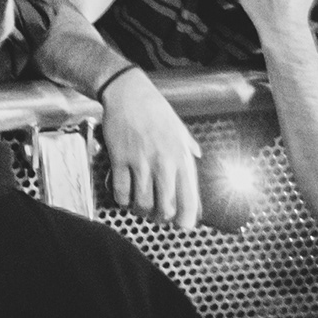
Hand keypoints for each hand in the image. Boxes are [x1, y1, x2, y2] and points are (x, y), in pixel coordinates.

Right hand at [96, 71, 202, 227]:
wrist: (128, 93)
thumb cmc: (156, 110)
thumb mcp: (180, 128)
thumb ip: (189, 147)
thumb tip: (198, 158)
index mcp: (181, 158)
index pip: (188, 200)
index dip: (185, 221)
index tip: (181, 225)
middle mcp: (163, 163)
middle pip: (164, 209)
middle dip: (161, 218)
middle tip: (158, 216)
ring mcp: (140, 161)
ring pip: (142, 203)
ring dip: (141, 211)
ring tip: (140, 207)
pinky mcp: (120, 158)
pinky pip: (121, 191)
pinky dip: (122, 200)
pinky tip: (125, 197)